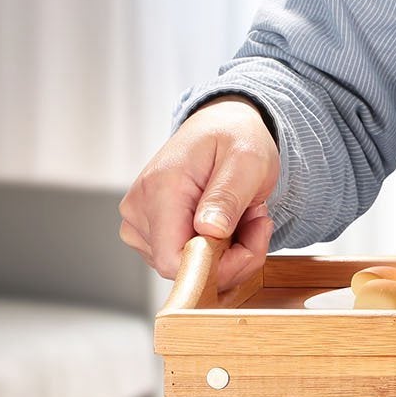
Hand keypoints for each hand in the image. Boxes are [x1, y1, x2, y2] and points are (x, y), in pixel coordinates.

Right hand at [119, 96, 278, 291]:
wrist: (222, 127)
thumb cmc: (235, 139)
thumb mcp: (247, 161)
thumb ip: (228, 197)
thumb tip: (208, 231)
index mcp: (160, 190)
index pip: (175, 261)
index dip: (219, 266)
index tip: (252, 241)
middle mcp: (139, 211)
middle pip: (185, 269)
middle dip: (233, 256)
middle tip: (256, 219)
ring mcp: (140, 224)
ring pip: (189, 269)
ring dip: (229, 253)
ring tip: (242, 214)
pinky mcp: (149, 232)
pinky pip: (187, 261)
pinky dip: (217, 251)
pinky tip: (228, 223)